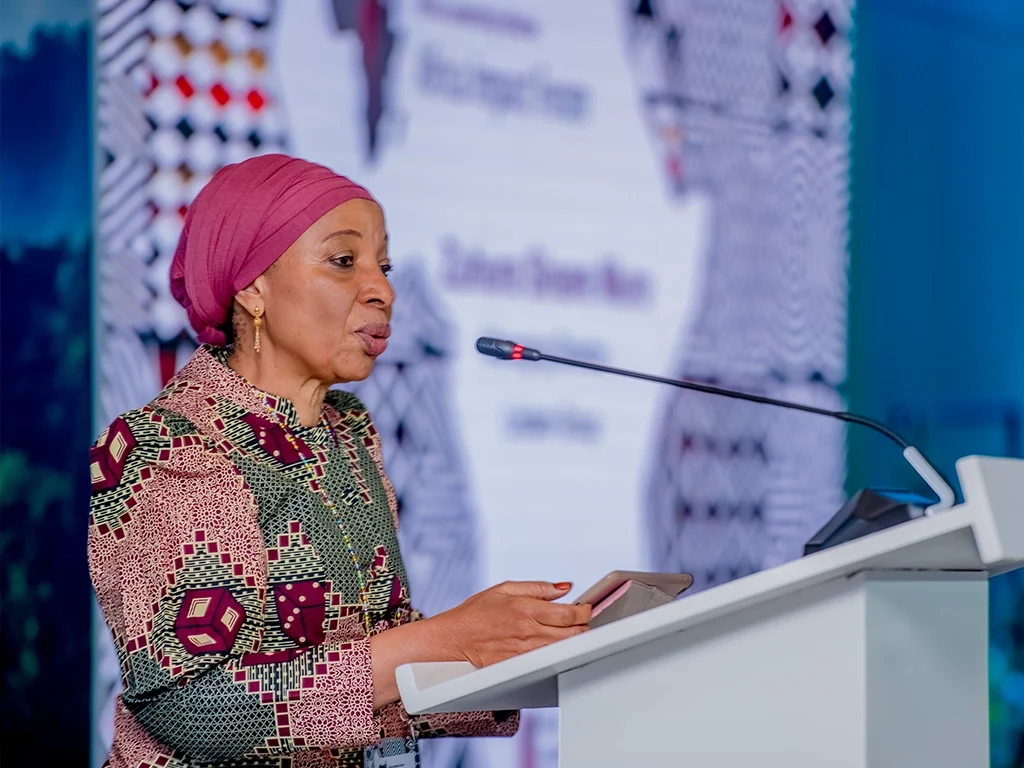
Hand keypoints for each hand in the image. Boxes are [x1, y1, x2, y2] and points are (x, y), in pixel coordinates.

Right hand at [437, 581, 590, 667]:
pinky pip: (548, 660)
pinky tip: (557, 645)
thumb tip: (565, 587)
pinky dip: (557, 652)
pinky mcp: (519, 664)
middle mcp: (528, 631)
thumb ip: (538, 588)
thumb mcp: (505, 589)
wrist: (453, 638)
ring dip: (574, 640)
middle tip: (584, 620)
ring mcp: (525, 651)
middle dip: (584, 626)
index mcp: (526, 609)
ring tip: (574, 631)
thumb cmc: (477, 611)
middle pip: (571, 634)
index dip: (584, 611)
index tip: (587, 608)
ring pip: (563, 648)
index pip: (568, 613)